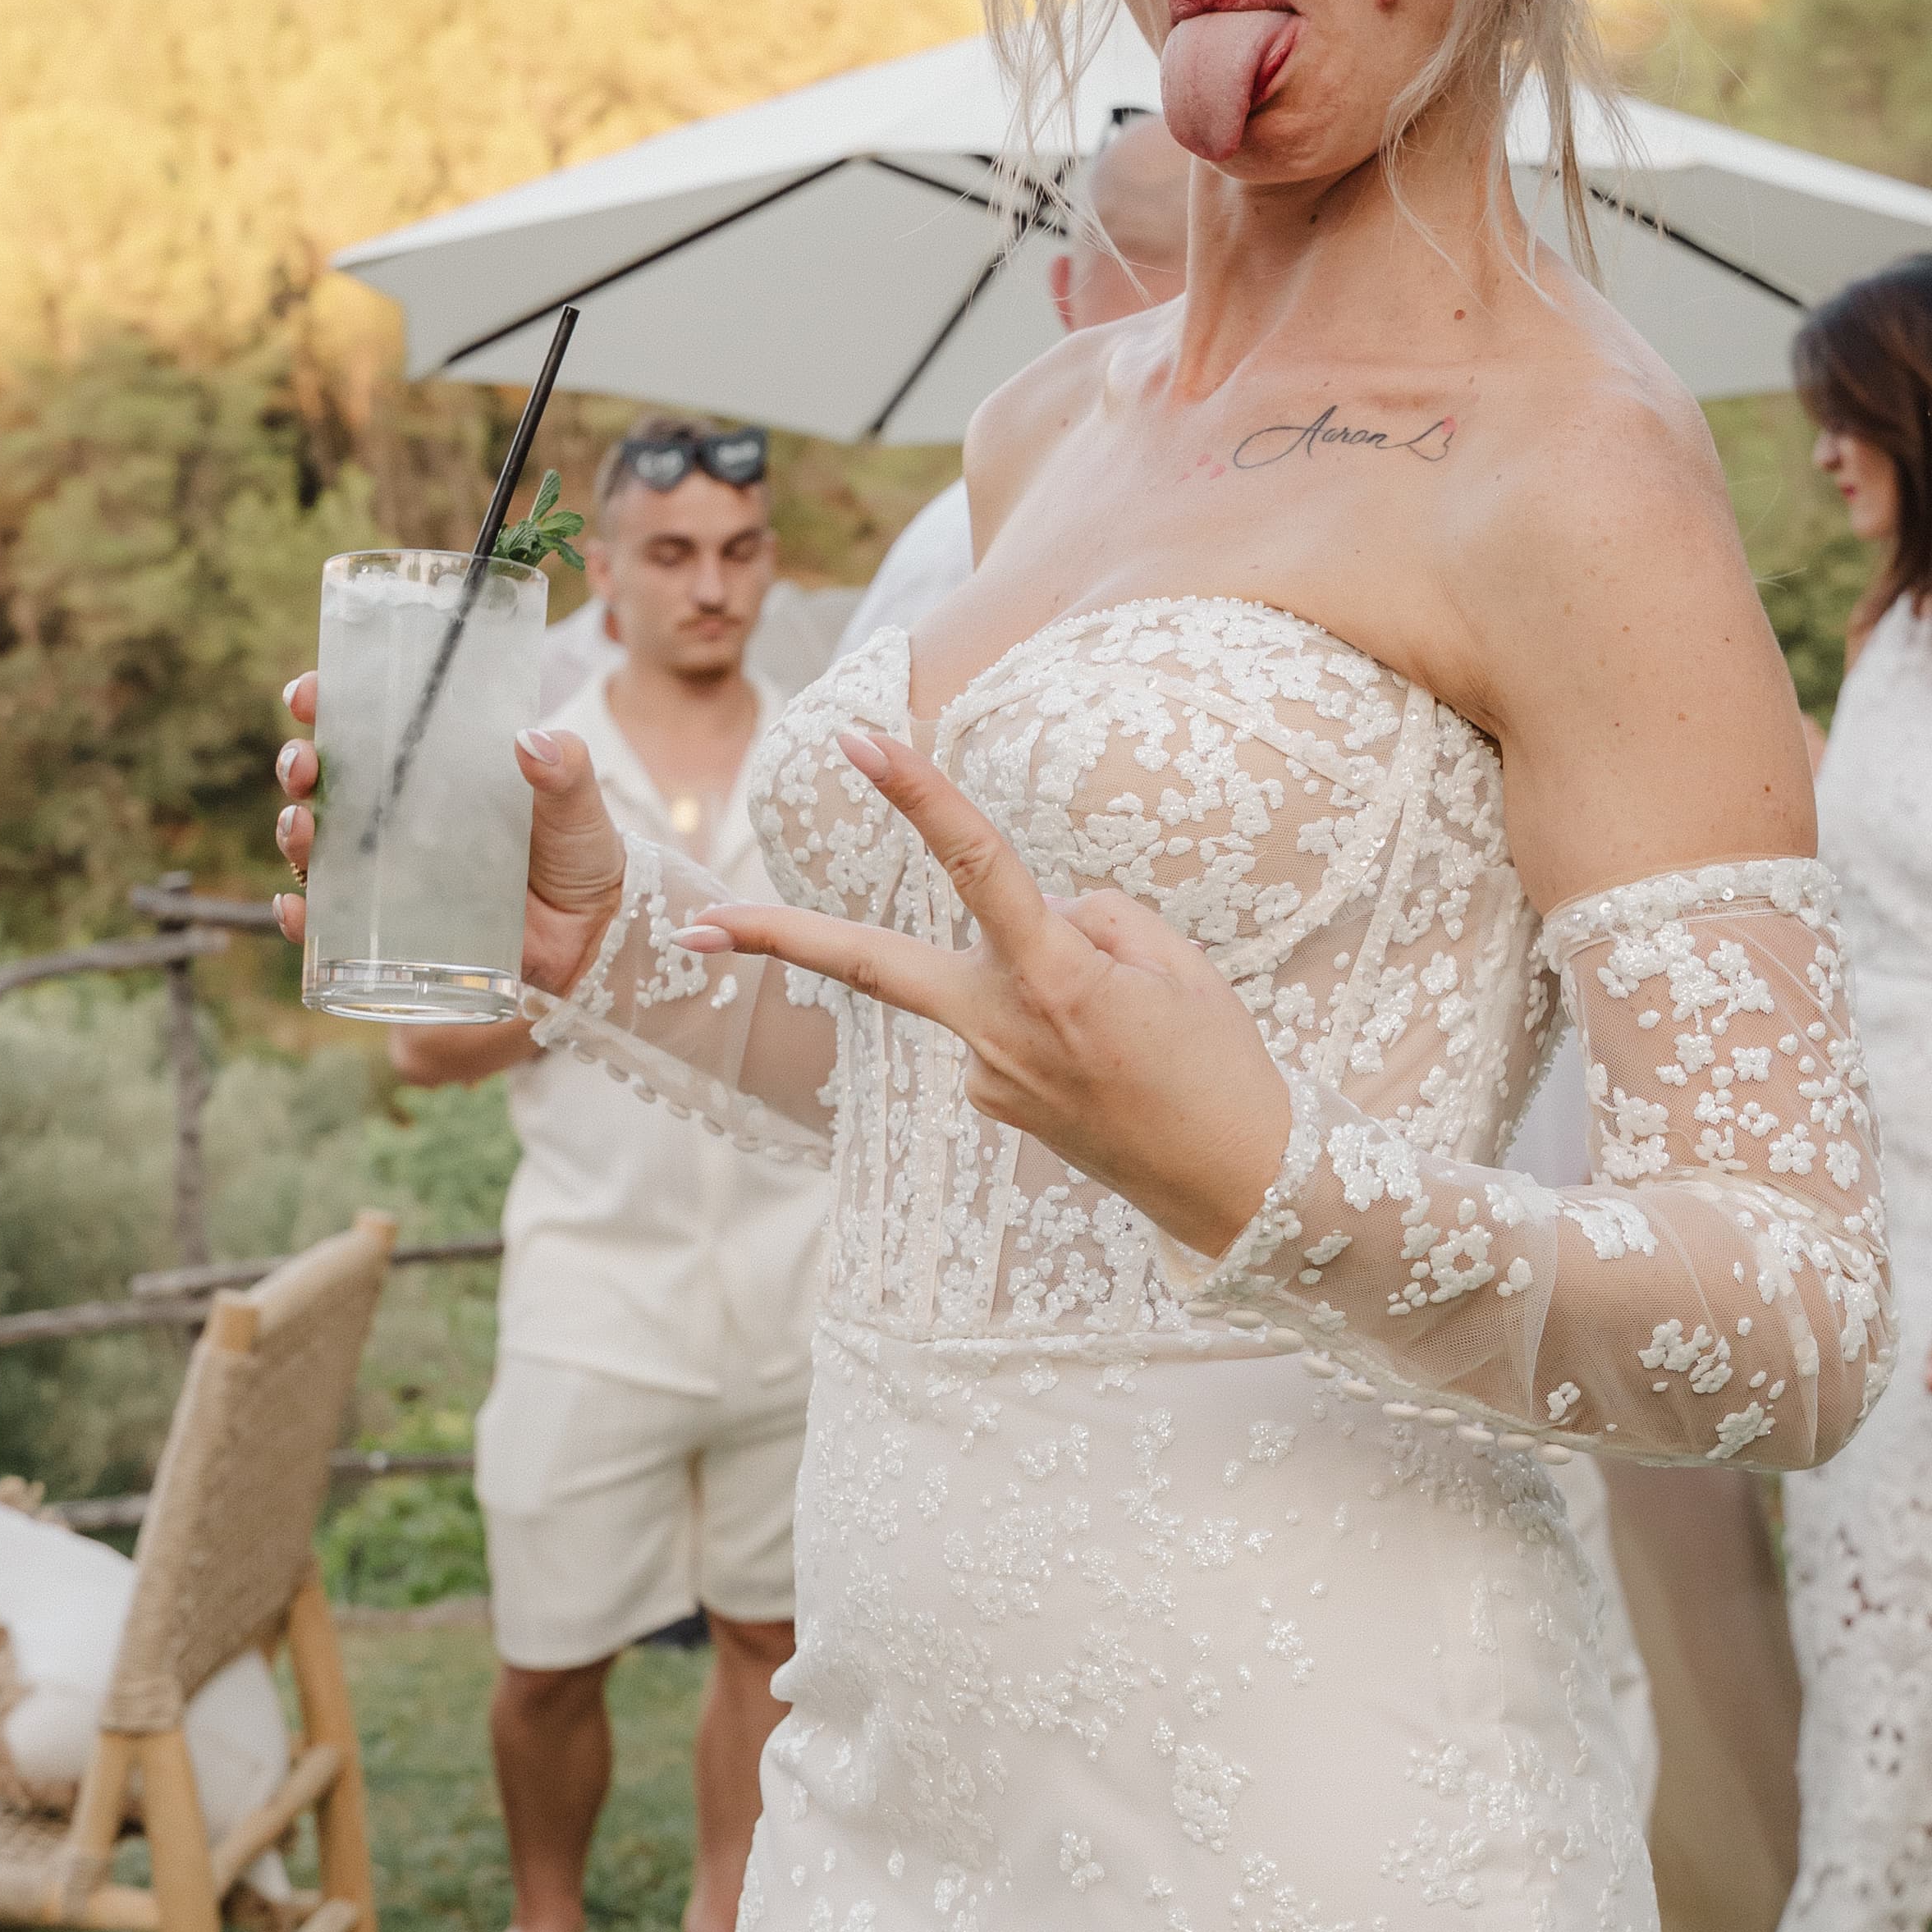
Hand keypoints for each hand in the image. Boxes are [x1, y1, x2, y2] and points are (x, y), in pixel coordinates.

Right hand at [272, 676, 631, 999]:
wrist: (591, 934)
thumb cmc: (578, 852)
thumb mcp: (576, 803)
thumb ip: (565, 769)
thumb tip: (533, 741)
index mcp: (431, 767)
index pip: (363, 722)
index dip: (325, 703)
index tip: (309, 695)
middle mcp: (397, 814)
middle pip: (322, 780)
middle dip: (297, 765)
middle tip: (303, 765)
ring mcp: (389, 870)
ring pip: (316, 845)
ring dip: (293, 833)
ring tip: (302, 829)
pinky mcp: (391, 926)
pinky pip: (330, 920)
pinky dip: (303, 915)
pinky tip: (297, 909)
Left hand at [679, 727, 1291, 1256]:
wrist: (1239, 1189)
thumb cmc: (1219, 1068)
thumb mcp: (1177, 966)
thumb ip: (1097, 919)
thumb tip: (1045, 917)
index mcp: (1054, 979)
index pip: (977, 864)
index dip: (919, 798)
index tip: (860, 742)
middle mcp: (1001, 1030)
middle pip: (871, 966)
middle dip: (778, 941)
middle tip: (692, 925)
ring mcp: (989, 1079)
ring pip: (988, 981)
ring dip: (1050, 979)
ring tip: (1140, 1036)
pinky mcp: (996, 1107)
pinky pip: (1013, 1024)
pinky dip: (1057, 1018)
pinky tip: (1114, 1063)